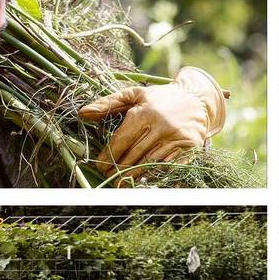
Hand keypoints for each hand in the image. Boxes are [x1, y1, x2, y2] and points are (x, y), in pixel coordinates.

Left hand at [77, 66, 226, 175]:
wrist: (196, 99)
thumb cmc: (159, 99)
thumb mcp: (133, 95)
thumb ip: (107, 104)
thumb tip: (82, 113)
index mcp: (144, 112)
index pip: (121, 141)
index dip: (107, 157)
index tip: (100, 167)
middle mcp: (160, 125)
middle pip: (134, 155)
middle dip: (118, 170)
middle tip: (109, 179)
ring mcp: (176, 137)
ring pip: (150, 163)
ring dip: (135, 176)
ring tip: (123, 183)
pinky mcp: (190, 146)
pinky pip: (170, 166)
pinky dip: (157, 175)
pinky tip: (146, 181)